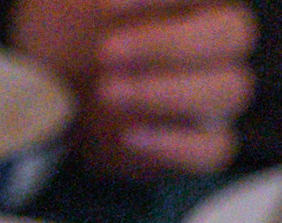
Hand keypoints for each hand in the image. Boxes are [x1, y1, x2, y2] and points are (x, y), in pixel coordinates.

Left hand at [11, 0, 256, 181]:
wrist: (48, 93)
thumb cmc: (69, 30)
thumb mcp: (69, 0)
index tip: (103, 6)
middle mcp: (217, 42)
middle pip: (233, 33)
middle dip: (169, 43)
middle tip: (106, 52)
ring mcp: (213, 95)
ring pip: (231, 90)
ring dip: (170, 92)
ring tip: (107, 92)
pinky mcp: (198, 144)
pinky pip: (214, 149)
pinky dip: (176, 145)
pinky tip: (129, 136)